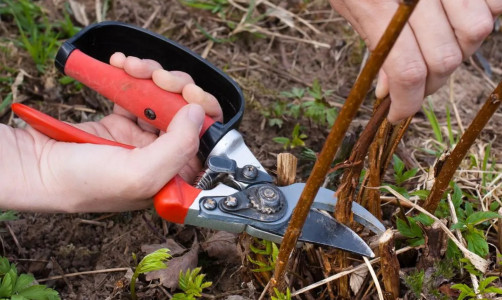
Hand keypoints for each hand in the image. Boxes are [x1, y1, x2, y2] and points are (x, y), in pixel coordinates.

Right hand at [0, 53, 221, 212]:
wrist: (35, 166)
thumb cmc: (84, 182)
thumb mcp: (140, 175)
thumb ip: (178, 147)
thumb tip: (198, 113)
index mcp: (174, 176)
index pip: (206, 142)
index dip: (205, 115)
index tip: (191, 96)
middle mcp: (162, 157)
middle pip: (188, 113)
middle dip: (177, 88)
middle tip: (161, 78)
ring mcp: (142, 137)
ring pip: (164, 97)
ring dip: (153, 76)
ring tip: (134, 67)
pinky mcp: (122, 120)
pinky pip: (138, 92)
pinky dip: (132, 75)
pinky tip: (122, 65)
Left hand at [329, 0, 500, 121]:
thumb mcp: (350, 5)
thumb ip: (377, 48)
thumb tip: (393, 92)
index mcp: (379, 3)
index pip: (408, 70)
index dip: (408, 103)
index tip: (399, 114)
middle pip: (447, 57)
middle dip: (429, 83)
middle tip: (413, 84)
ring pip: (479, 30)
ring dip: (458, 49)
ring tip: (435, 45)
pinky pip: (497, 3)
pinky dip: (484, 16)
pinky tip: (456, 19)